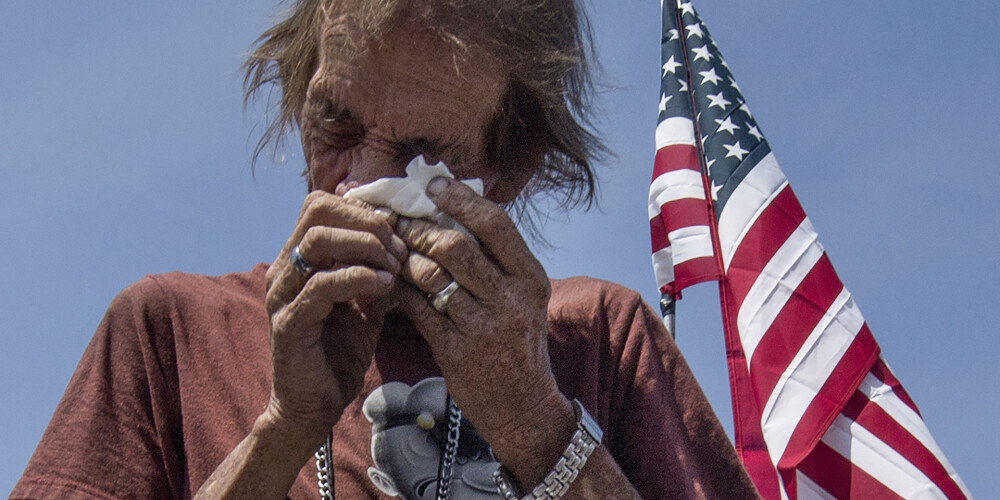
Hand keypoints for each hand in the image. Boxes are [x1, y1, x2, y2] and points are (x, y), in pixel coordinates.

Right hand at [263, 191, 407, 436]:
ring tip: (394, 266)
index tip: (397, 229)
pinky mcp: (289, 323)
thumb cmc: (340, 350)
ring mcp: (282, 294)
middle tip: (398, 246)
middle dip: (366, 221)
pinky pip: (321, 286)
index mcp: (299, 259)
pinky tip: (383, 285)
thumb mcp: (367, 300)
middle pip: (317, 212)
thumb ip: (376, 266)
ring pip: (317, 241)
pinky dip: (357, 277)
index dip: (363, 208)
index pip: (322, 204)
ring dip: (365, 246)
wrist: (316, 404)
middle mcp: (284, 269)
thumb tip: (400, 231)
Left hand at [394, 177, 573, 481]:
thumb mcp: (524, 298)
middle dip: (419, 230)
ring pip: (430, 276)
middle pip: (455, 246)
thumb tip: (458, 209)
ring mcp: (483, 328)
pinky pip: (417, 309)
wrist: (524, 407)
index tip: (434, 186)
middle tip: (399, 222)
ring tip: (392, 250)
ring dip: (404, 258)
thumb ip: (498, 260)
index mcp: (531, 279)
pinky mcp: (455, 352)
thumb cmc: (518, 344)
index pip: (495, 224)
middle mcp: (511, 300)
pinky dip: (399, 291)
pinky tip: (390, 283)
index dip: (460, 199)